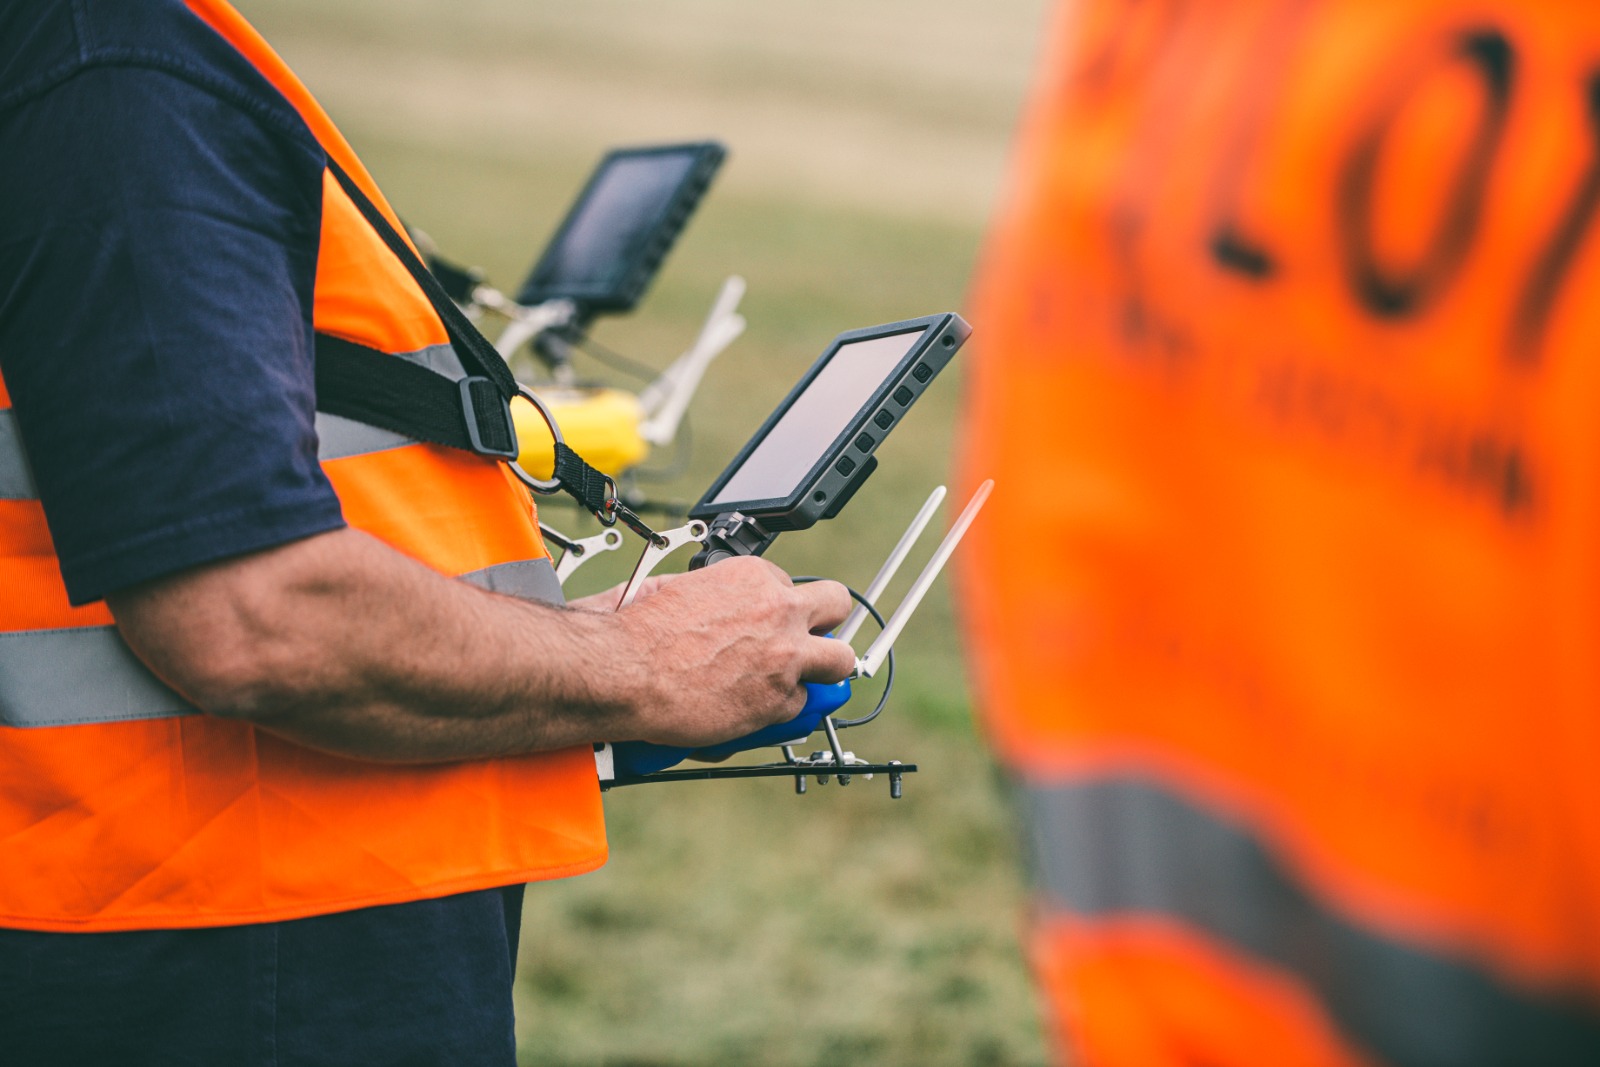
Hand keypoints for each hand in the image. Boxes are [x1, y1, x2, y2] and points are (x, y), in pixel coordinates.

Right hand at [609, 556, 854, 748]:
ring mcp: (786, 654)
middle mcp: (779, 609)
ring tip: (798, 680)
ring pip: (840, 660)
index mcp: (753, 576)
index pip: (791, 587)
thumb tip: (711, 599)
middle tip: (807, 641)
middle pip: (836, 606)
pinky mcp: (780, 698)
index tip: (769, 623)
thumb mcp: (675, 587)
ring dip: (822, 670)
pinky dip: (779, 709)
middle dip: (824, 624)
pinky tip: (752, 708)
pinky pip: (800, 704)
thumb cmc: (638, 632)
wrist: (624, 673)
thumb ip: (712, 592)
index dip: (780, 608)